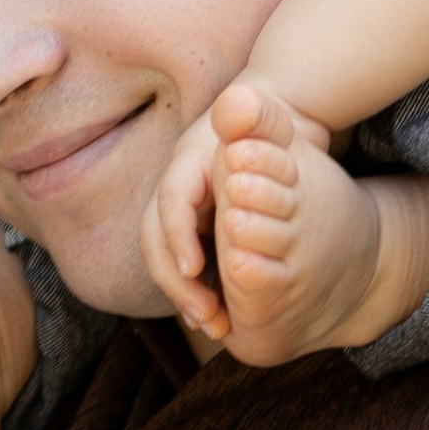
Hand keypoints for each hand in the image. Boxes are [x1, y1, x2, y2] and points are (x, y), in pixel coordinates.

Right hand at [141, 78, 343, 341]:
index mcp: (188, 160)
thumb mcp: (266, 118)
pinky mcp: (193, 230)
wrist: (272, 122)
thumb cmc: (275, 124)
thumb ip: (252, 116)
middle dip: (176, 281)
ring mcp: (181, 210)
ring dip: (184, 296)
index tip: (196, 270)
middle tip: (206, 317)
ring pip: (164, 259)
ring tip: (214, 326)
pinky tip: (219, 317)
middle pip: (154, 239)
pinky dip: (196, 294)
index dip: (178, 237)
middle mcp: (176, 186)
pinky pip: (183, 267)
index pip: (169, 202)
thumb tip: (236, 103)